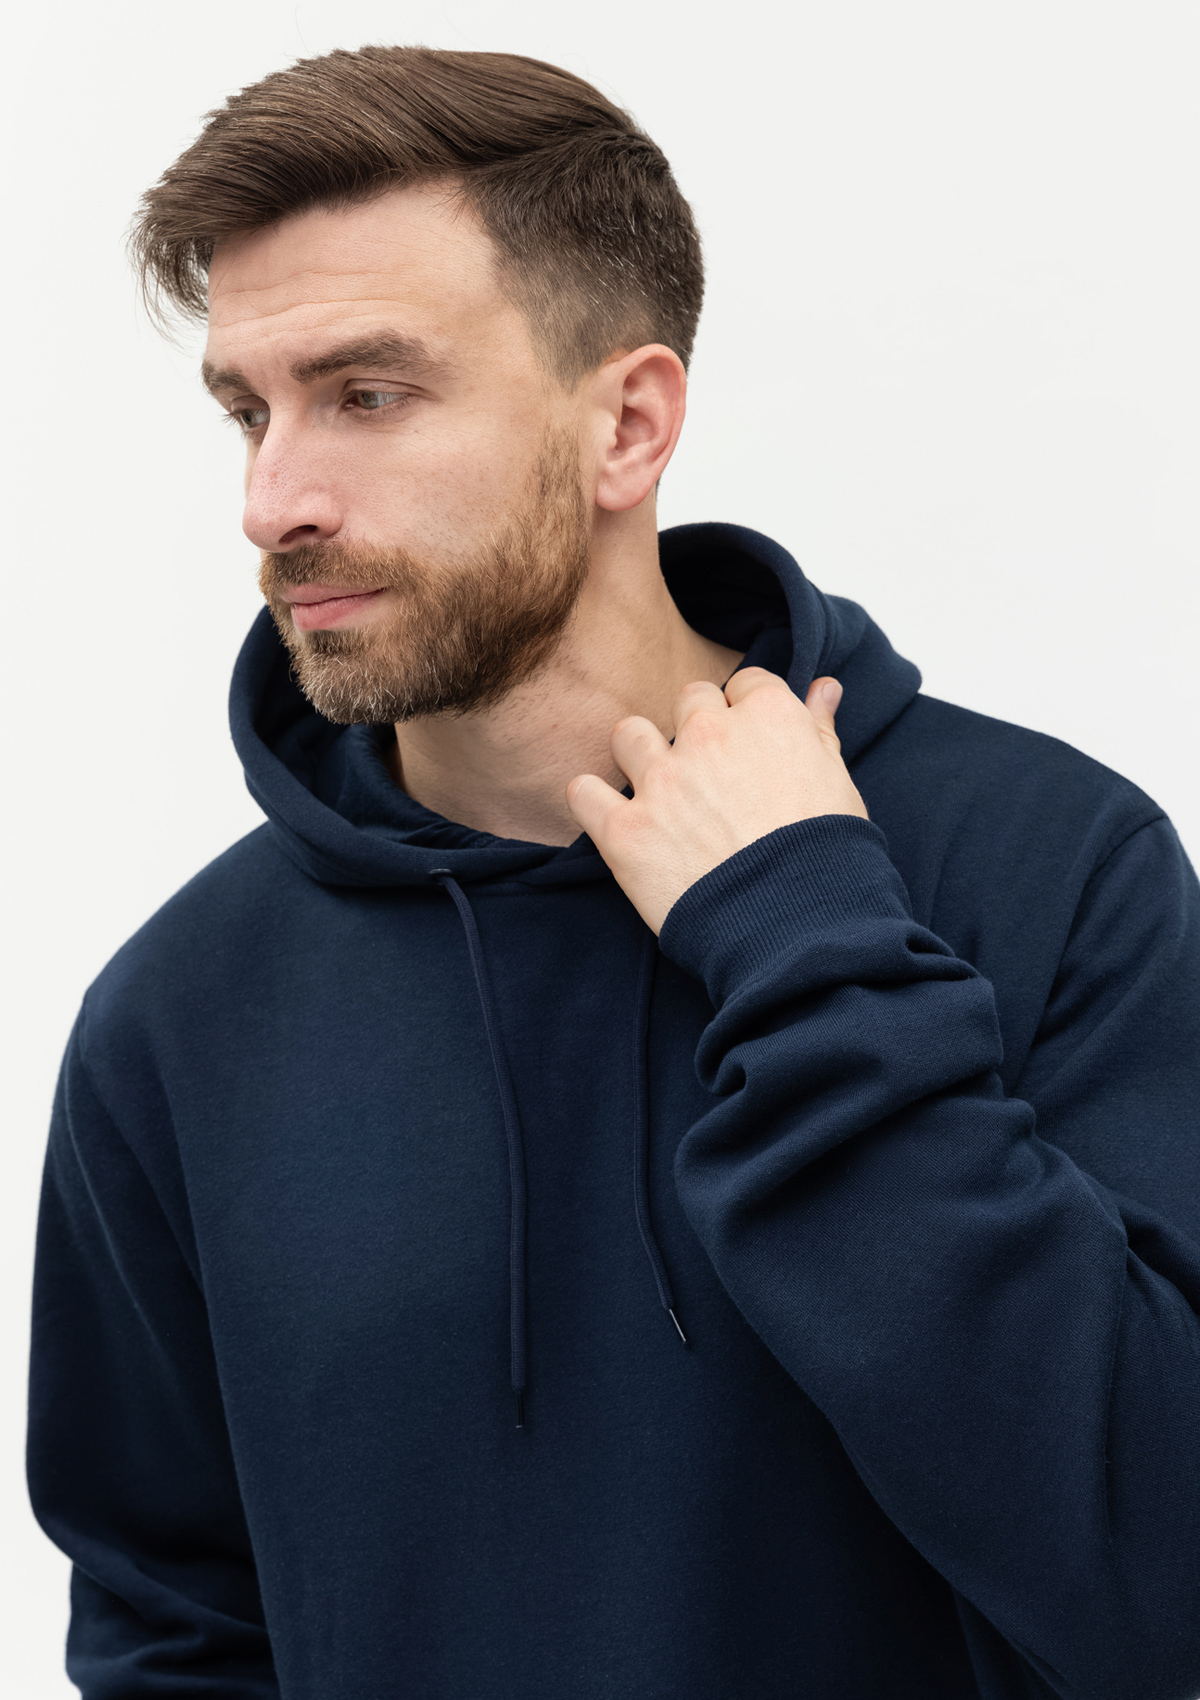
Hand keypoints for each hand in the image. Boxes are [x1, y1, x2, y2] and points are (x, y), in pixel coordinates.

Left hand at [566, 669, 868, 933]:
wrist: (798, 928)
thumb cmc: (827, 859)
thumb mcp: (838, 784)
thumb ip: (820, 729)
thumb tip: (823, 688)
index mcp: (767, 717)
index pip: (745, 685)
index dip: (747, 714)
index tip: (749, 744)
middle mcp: (709, 736)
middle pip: (689, 701)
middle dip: (696, 729)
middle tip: (710, 773)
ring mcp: (662, 781)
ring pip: (630, 735)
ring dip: (639, 755)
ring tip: (657, 789)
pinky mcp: (626, 830)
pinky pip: (585, 793)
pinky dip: (591, 802)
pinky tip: (609, 815)